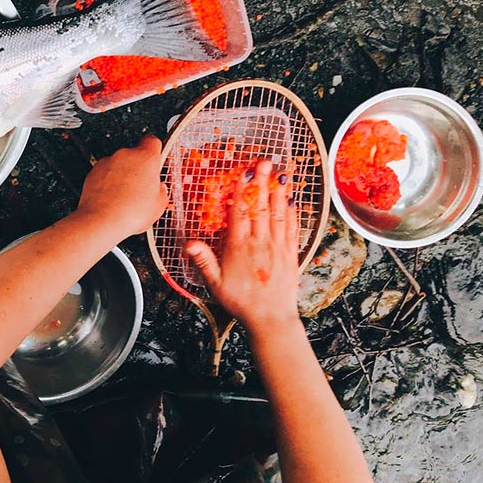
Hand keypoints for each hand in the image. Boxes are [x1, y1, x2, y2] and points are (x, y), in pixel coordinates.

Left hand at [76, 135, 168, 236]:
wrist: (102, 221)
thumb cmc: (130, 212)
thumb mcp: (159, 205)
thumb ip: (161, 190)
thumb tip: (160, 189)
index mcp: (145, 158)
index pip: (153, 141)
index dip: (155, 149)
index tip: (156, 158)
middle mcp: (125, 155)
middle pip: (135, 154)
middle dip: (139, 168)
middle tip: (142, 187)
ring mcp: (107, 162)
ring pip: (119, 164)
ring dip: (123, 175)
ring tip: (125, 196)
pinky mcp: (93, 171)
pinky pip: (105, 173)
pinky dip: (108, 181)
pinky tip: (113, 198)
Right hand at [184, 160, 300, 336]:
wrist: (271, 319)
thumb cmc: (241, 302)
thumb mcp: (215, 283)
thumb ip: (204, 260)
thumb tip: (189, 242)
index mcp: (239, 247)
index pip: (240, 212)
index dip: (242, 190)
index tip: (243, 172)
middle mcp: (260, 242)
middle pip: (261, 206)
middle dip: (262, 182)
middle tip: (264, 162)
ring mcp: (278, 247)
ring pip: (279, 213)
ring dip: (279, 192)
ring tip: (280, 173)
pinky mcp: (290, 254)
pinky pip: (292, 228)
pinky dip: (293, 212)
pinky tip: (292, 200)